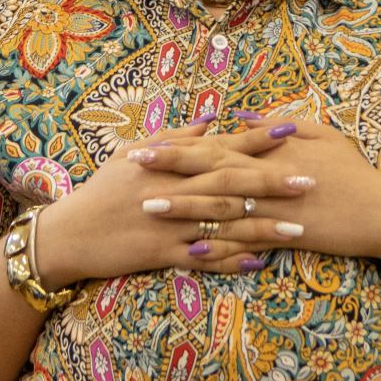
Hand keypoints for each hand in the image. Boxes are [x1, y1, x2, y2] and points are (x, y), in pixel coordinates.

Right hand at [31, 119, 312, 286]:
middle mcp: (172, 190)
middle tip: (311, 181)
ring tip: (300, 229)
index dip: (256, 140)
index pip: (220, 147)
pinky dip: (233, 260)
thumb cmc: (102, 189)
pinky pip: (205, 259)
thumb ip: (175, 137)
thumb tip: (213, 118)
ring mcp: (169, 224)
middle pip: (231, 184)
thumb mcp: (132, 153)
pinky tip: (261, 261)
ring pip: (225, 223)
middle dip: (273, 182)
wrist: (69, 233)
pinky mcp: (163, 254)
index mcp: (168, 162)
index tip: (290, 131)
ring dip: (264, 226)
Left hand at [139, 115, 380, 270]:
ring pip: (222, 205)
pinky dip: (216, 244)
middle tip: (133, 167)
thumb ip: (277, 126)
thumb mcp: (321, 136)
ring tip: (149, 207)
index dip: (181, 144)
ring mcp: (277, 206)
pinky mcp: (287, 234)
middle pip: (211, 170)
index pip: (218, 144)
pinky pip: (244, 240)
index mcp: (273, 149)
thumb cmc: (355, 171)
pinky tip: (188, 249)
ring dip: (184, 206)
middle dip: (171, 168)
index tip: (148, 142)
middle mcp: (270, 174)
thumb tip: (241, 120)